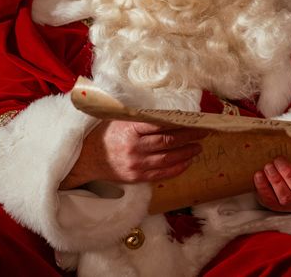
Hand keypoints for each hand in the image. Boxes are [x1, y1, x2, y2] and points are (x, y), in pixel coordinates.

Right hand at [60, 120, 205, 189]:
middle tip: (204, 132)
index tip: (195, 120)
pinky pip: (161, 173)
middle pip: (168, 141)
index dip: (181, 123)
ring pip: (168, 159)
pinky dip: (177, 168)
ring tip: (198, 147)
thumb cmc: (105, 134)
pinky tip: (187, 162)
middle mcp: (134, 147)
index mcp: (130, 129)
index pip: (161, 125)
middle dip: (189, 137)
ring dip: (187, 153)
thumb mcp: (119, 119)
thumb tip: (167, 112)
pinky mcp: (136, 177)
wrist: (86, 159)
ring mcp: (135, 164)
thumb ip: (141, 116)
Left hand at [253, 158, 290, 212]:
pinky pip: (269, 199)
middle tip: (278, 160)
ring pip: (285, 196)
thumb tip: (290, 138)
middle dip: (288, 173)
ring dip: (275, 179)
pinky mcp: (276, 206)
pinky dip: (263, 187)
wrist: (286, 181)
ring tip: (268, 166)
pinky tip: (259, 175)